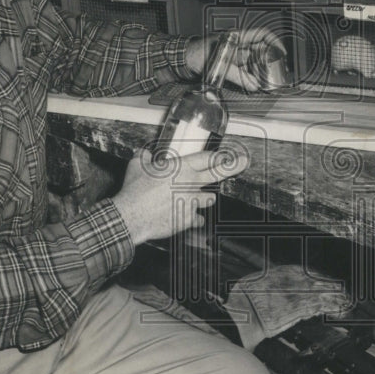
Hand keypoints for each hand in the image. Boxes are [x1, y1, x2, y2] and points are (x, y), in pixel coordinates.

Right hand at [111, 148, 249, 244]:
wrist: (131, 216)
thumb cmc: (135, 190)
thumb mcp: (137, 165)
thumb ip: (145, 157)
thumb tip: (144, 154)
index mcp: (182, 168)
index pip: (208, 158)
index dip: (221, 155)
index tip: (230, 153)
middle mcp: (191, 184)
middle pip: (218, 173)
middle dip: (233, 167)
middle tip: (243, 162)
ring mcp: (191, 203)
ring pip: (209, 199)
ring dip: (206, 198)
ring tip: (200, 197)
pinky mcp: (187, 220)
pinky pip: (197, 219)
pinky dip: (194, 219)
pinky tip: (188, 217)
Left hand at [185, 27, 286, 91]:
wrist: (179, 60)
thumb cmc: (193, 52)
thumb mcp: (216, 62)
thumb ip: (235, 74)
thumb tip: (253, 84)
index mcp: (236, 37)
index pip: (261, 34)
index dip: (274, 42)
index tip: (282, 52)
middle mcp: (237, 46)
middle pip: (260, 52)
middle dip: (269, 63)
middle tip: (275, 74)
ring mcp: (233, 57)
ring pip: (253, 64)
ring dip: (260, 74)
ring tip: (266, 83)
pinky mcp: (229, 68)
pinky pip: (244, 74)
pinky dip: (250, 80)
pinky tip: (253, 86)